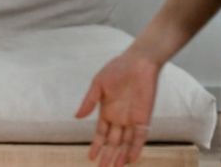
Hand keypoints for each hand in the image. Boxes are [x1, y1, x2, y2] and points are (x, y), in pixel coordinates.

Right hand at [76, 49, 159, 165]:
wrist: (138, 63)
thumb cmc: (116, 70)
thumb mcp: (98, 85)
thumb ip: (89, 102)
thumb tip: (76, 117)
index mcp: (107, 110)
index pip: (101, 133)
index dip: (96, 145)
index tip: (90, 158)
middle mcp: (119, 118)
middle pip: (112, 142)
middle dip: (107, 155)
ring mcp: (132, 119)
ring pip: (125, 143)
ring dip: (120, 156)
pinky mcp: (144, 118)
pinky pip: (140, 137)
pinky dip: (135, 148)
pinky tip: (130, 159)